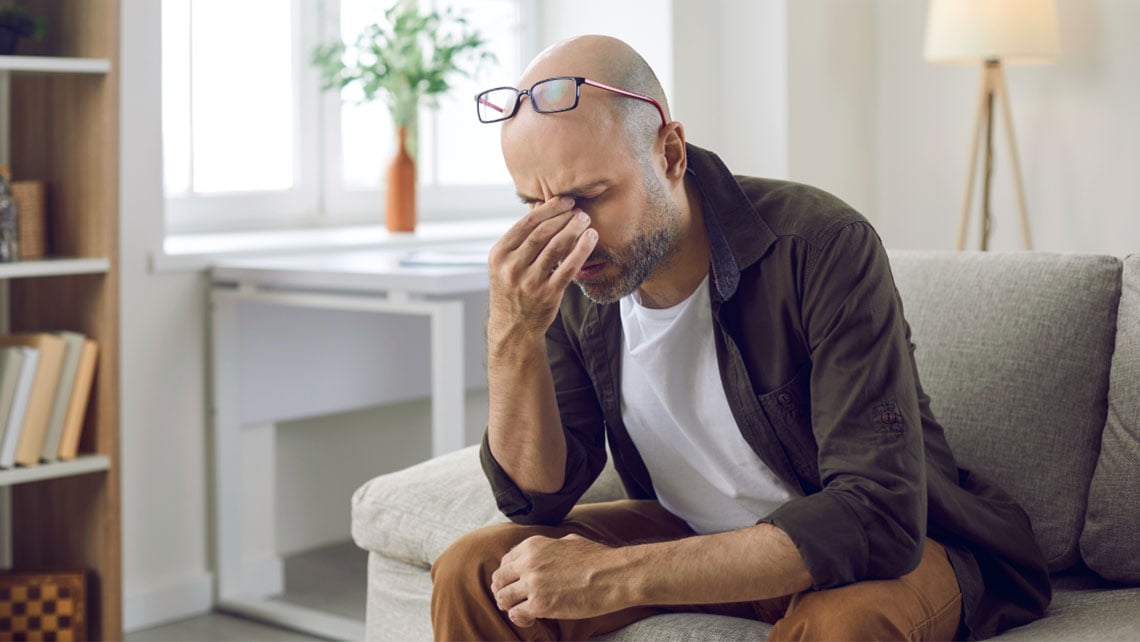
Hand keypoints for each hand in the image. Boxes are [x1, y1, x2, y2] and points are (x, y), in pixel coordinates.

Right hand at [487, 197, 597, 345]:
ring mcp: (530, 282)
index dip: (549, 208)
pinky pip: (569, 267)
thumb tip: (539, 205)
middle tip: (579, 210)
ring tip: (586, 220)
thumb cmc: (512, 289)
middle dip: (564, 217)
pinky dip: (582, 250)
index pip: (527, 223)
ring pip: (557, 247)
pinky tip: (591, 238)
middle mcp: (512, 267)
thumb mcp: (505, 263)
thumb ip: (521, 237)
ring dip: (574, 229)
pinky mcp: (548, 294)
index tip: (565, 200)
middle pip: (543, 233)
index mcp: (499, 254)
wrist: (513, 327)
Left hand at [491, 534, 623, 627]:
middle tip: (513, 599)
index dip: (508, 574)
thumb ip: (551, 546)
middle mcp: (528, 562)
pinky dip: (520, 619)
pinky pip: (515, 614)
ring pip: (502, 598)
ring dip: (509, 606)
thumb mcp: (569, 541)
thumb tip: (549, 549)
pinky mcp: (540, 605)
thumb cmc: (598, 558)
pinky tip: (530, 619)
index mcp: (534, 545)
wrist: (614, 575)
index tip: (514, 583)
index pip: (505, 560)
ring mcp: (533, 584)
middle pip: (499, 579)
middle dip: (503, 590)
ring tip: (521, 610)